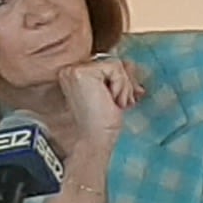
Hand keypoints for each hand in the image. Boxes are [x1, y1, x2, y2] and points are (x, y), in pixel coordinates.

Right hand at [49, 52, 139, 166]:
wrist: (95, 140)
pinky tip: (113, 101)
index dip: (123, 79)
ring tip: (117, 104)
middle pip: (113, 62)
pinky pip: (115, 68)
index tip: (129, 98)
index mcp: (75, 75)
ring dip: (124, 87)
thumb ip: (120, 77)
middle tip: (126, 102)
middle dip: (126, 83)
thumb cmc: (103, 123)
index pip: (107, 64)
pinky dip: (121, 86)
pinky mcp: (81, 72)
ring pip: (116, 64)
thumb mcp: (114, 93)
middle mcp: (70, 70)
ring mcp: (74, 70)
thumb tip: (132, 64)